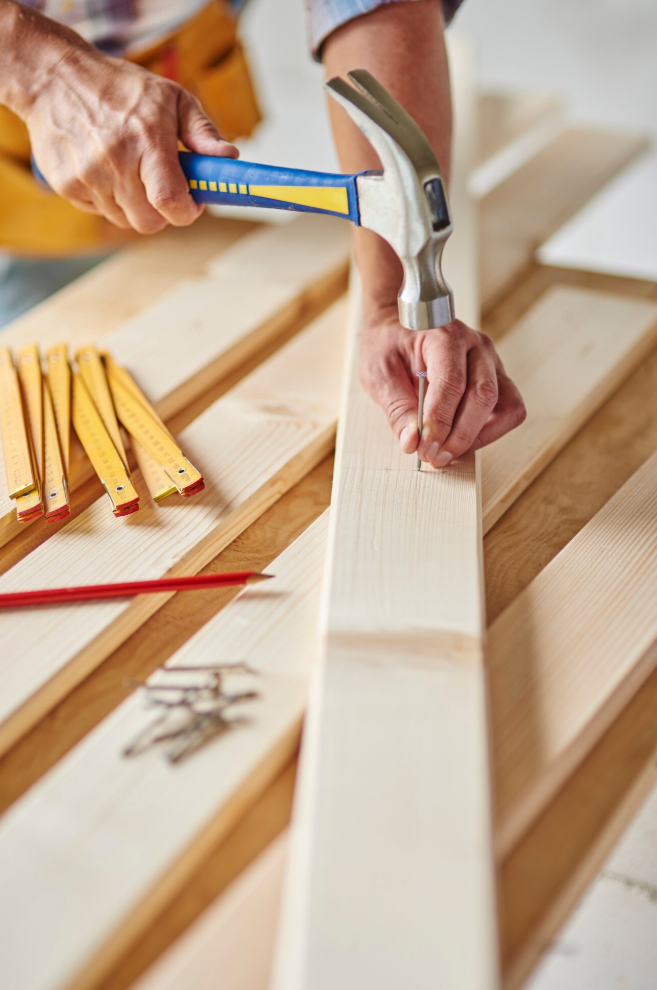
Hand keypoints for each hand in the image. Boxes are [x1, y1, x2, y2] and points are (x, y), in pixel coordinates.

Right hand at [25, 45, 236, 233]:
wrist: (53, 76)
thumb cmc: (121, 88)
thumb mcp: (171, 98)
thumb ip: (203, 132)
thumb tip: (230, 158)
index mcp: (147, 140)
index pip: (170, 202)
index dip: (186, 212)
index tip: (192, 203)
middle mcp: (115, 161)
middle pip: (149, 222)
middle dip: (162, 211)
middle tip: (162, 186)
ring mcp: (87, 176)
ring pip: (125, 220)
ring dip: (134, 204)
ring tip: (130, 170)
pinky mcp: (65, 185)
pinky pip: (99, 211)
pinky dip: (108, 198)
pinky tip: (104, 168)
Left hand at [360, 306, 525, 465]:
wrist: (399, 324)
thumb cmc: (388, 344)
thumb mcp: (378, 373)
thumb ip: (397, 408)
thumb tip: (412, 442)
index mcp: (445, 335)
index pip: (452, 382)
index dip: (440, 421)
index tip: (424, 448)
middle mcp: (476, 346)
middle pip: (484, 395)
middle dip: (459, 435)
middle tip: (434, 457)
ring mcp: (491, 362)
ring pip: (504, 406)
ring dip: (478, 436)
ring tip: (447, 451)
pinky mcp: (496, 379)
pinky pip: (507, 411)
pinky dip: (488, 432)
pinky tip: (460, 439)